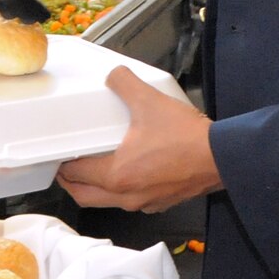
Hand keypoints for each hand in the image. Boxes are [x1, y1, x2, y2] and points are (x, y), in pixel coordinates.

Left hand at [56, 67, 222, 211]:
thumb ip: (124, 83)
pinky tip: (125, 172)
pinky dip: (119, 191)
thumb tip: (113, 75)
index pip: (75, 174)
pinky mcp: (161, 203)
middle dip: (70, 182)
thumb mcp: (149, 101)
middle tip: (65, 165)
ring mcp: (145, 203)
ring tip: (90, 168)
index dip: (61, 163)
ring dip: (94, 188)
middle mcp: (126, 196)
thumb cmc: (186, 136)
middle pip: (84, 196)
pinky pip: (130, 201)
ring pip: (106, 202)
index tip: (56, 154)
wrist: (223, 157)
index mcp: (116, 175)